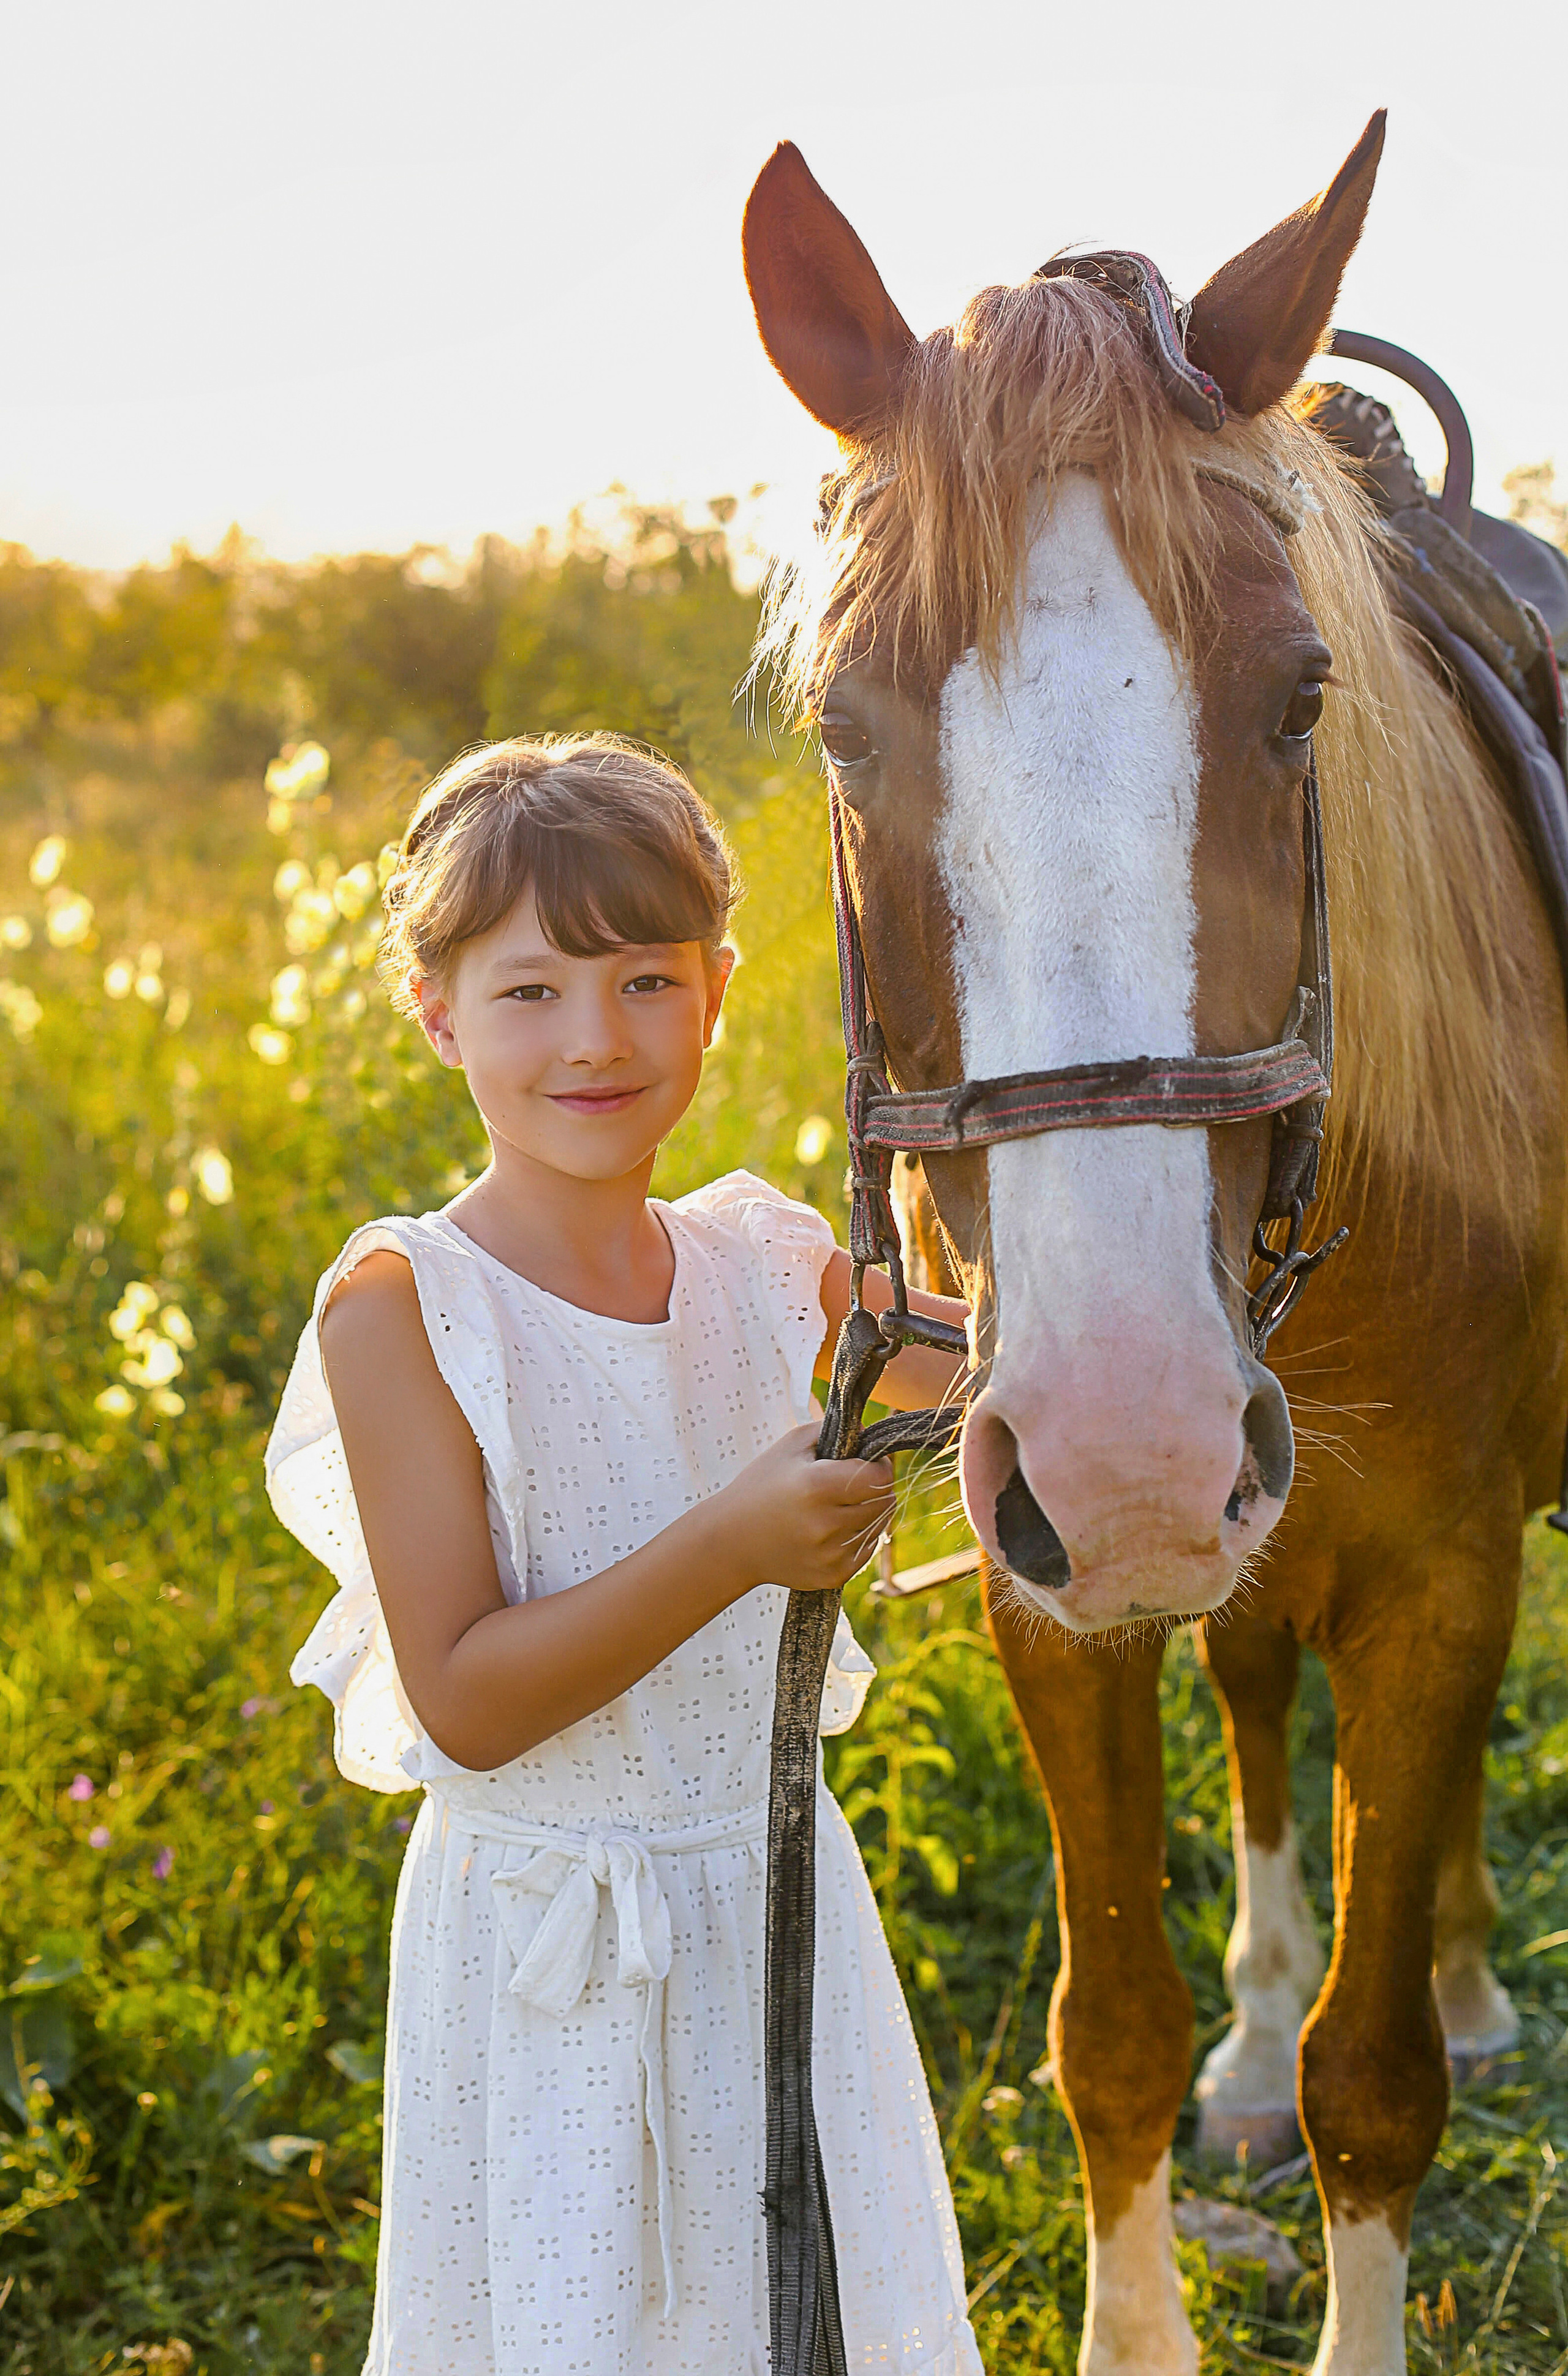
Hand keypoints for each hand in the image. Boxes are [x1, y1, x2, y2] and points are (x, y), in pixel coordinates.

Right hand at [718, 1421, 893, 1594]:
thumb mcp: (791, 1445)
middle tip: (853, 1484)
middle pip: (884, 1502)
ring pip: (879, 1526)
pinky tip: (833, 1529)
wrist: (731, 1542)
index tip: (867, 1463)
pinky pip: (867, 1550)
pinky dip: (858, 1537)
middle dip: (876, 1489)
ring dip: (868, 1513)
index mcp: (817, 1486)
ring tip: (839, 1507)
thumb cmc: (761, 1486)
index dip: (880, 1466)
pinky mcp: (833, 1576)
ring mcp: (830, 1554)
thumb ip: (834, 1430)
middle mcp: (826, 1524)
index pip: (880, 1477)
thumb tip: (870, 1433)